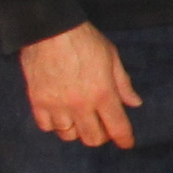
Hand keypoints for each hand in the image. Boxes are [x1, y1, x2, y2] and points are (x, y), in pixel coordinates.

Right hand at [20, 24, 140, 148]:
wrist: (49, 28)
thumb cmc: (84, 39)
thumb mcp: (111, 56)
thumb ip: (123, 83)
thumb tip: (134, 103)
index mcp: (103, 93)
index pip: (117, 127)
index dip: (124, 139)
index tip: (126, 143)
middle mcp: (81, 105)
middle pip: (92, 138)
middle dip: (101, 136)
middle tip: (101, 126)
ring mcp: (57, 105)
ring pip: (68, 135)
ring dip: (77, 130)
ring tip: (79, 119)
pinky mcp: (37, 102)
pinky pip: (46, 126)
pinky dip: (55, 125)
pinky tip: (59, 115)